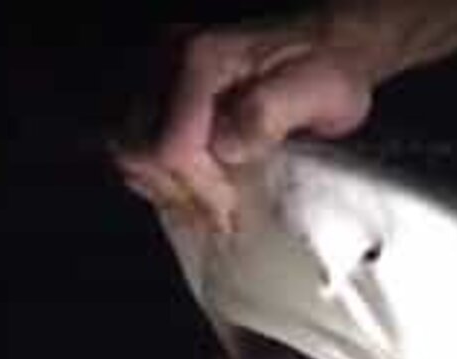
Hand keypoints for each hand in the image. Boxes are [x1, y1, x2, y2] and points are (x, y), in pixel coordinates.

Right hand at [112, 16, 380, 235]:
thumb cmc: (329, 69)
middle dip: (180, 193)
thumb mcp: (319, 89)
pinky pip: (134, 142)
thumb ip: (269, 114)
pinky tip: (195, 187)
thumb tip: (227, 147)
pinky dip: (159, 173)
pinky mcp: (158, 89)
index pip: (171, 145)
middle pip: (137, 149)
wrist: (329, 45)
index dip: (200, 190)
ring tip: (209, 204)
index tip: (233, 213)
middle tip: (222, 216)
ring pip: (127, 148)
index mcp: (203, 59)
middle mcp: (167, 59)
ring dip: (165, 186)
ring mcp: (157, 72)